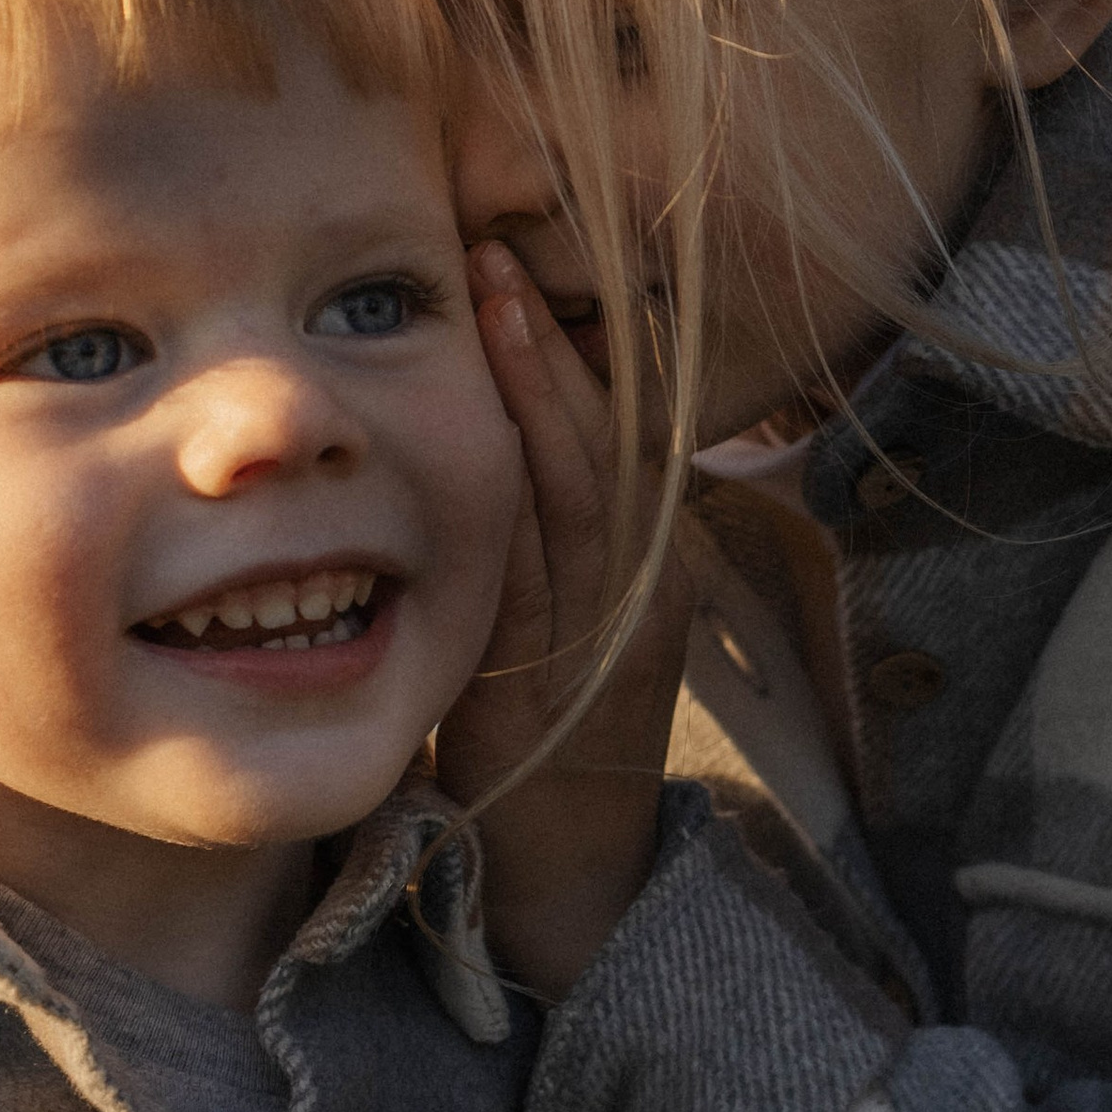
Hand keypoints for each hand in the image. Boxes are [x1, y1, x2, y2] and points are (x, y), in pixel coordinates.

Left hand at [435, 241, 692, 1001]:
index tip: (514, 266)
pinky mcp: (577, 662)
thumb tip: (465, 453)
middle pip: (603, 432)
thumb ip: (521, 545)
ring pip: (584, 476)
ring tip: (495, 296)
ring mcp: (617, 619)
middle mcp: (647, 578)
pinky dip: (525, 476)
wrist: (569, 865)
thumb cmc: (540, 740)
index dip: (567, 345)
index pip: (609, 429)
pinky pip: (552, 554)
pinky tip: (489, 416)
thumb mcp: (543, 624)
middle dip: (551, 337)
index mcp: (645, 560)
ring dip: (539, 380)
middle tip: (496, 246)